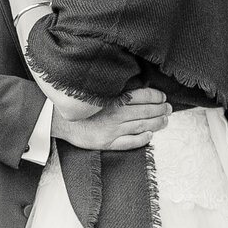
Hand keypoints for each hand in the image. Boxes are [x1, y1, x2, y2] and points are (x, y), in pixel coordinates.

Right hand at [51, 88, 171, 150]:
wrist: (59, 120)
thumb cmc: (77, 104)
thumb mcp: (95, 92)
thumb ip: (113, 90)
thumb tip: (133, 85)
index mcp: (112, 99)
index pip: (141, 96)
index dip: (155, 96)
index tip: (163, 97)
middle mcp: (115, 114)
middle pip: (145, 111)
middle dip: (160, 110)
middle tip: (168, 109)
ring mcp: (113, 129)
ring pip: (141, 126)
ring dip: (156, 123)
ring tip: (165, 121)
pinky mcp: (108, 142)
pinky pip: (130, 142)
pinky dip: (142, 139)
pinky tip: (149, 135)